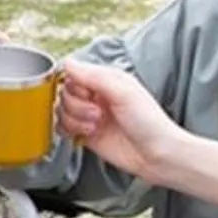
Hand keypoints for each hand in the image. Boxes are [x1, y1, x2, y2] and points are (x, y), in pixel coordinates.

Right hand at [58, 60, 186, 182]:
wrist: (156, 154)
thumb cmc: (148, 121)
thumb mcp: (123, 91)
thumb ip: (93, 76)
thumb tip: (68, 63)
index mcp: (106, 80)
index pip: (73, 73)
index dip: (74, 85)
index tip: (87, 94)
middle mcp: (96, 96)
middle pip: (65, 92)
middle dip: (77, 105)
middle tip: (98, 114)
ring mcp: (90, 115)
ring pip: (62, 110)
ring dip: (75, 119)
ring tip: (96, 125)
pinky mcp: (86, 134)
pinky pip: (62, 127)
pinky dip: (69, 130)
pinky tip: (87, 133)